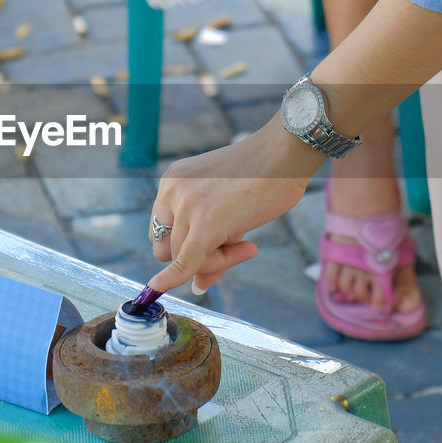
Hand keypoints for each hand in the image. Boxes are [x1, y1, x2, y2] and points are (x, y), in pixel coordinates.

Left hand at [147, 120, 322, 293]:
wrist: (284, 154)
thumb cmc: (263, 177)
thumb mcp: (226, 209)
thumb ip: (210, 244)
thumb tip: (198, 284)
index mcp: (172, 181)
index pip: (162, 230)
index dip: (183, 246)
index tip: (215, 246)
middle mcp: (172, 190)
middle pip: (167, 248)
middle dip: (195, 257)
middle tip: (237, 246)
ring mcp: (187, 205)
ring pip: (182, 259)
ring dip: (216, 261)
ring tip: (247, 245)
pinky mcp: (206, 223)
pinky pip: (184, 263)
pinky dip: (171, 280)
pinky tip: (157, 288)